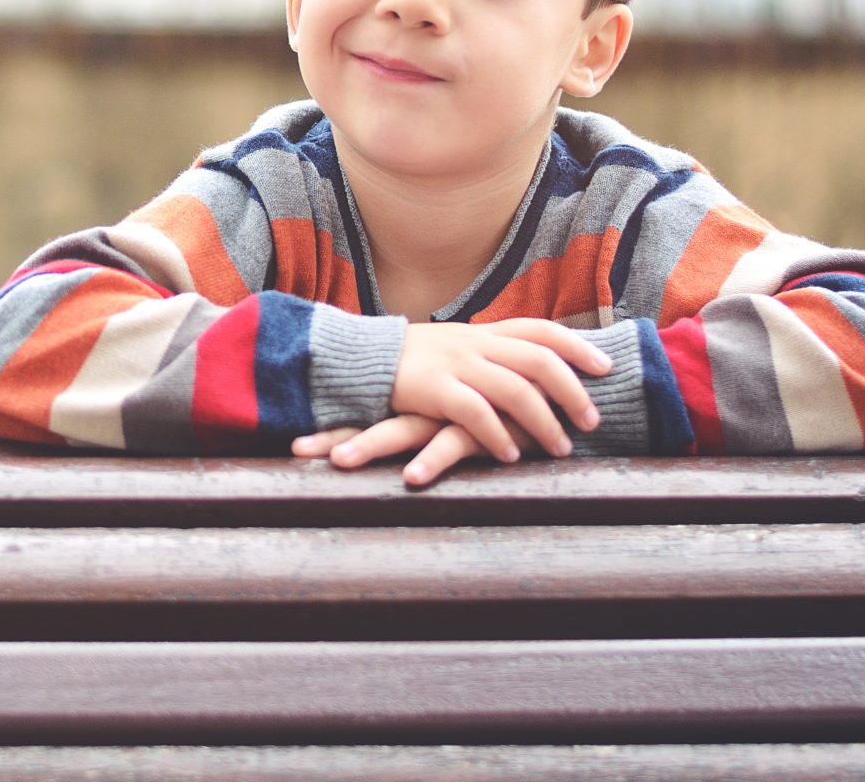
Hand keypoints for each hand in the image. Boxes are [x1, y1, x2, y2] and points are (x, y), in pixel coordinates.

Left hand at [293, 416, 537, 485]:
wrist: (569, 387)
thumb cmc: (516, 403)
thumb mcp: (469, 406)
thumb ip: (440, 417)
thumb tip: (404, 430)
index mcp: (423, 394)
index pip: (369, 404)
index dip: (333, 419)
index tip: (295, 439)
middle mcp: (431, 400)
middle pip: (372, 415)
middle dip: (335, 433)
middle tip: (297, 450)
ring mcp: (455, 411)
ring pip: (404, 428)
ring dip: (371, 445)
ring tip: (338, 463)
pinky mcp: (486, 426)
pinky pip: (454, 444)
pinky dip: (432, 462)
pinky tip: (411, 479)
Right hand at [389, 318, 609, 463]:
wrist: (361, 359)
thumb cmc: (415, 360)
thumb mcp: (457, 346)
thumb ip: (493, 354)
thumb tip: (538, 368)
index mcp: (484, 332)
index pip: (541, 330)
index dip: (577, 346)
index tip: (605, 368)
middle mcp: (475, 344)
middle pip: (539, 361)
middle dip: (572, 392)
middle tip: (591, 422)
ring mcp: (456, 365)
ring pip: (515, 389)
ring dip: (544, 422)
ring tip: (559, 449)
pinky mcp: (434, 390)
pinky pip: (476, 414)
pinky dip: (498, 436)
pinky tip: (511, 455)